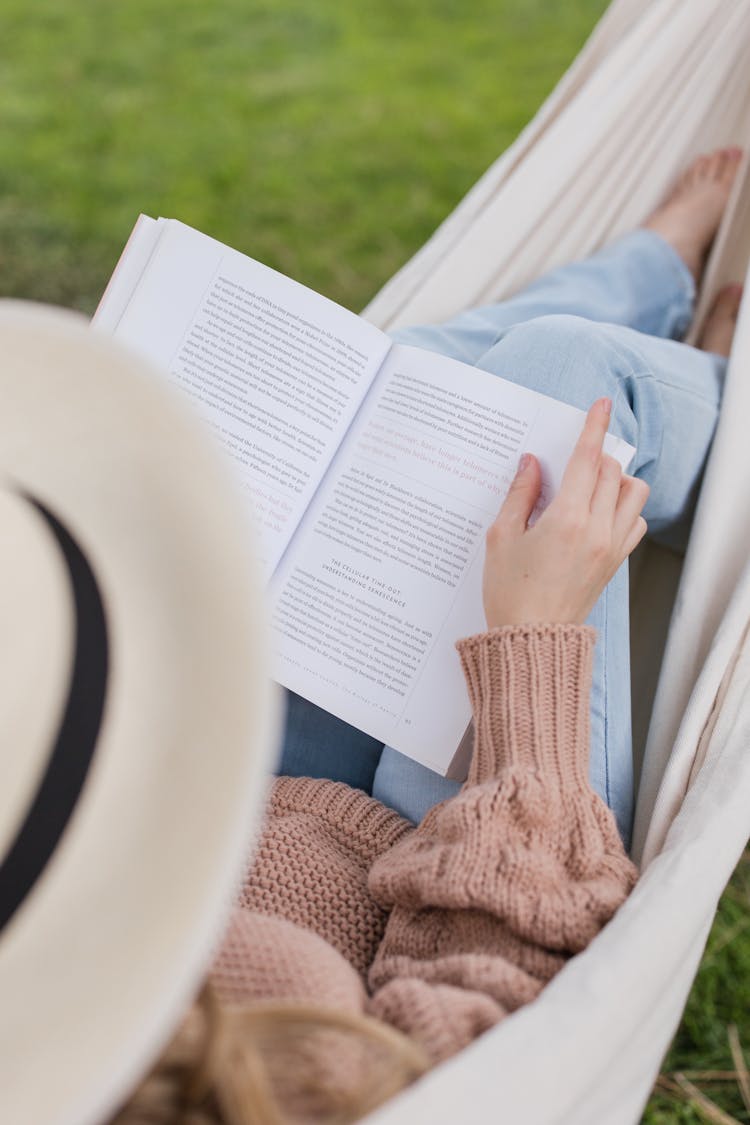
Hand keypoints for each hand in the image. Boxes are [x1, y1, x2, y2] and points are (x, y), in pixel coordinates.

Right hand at [482, 398, 648, 627]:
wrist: (532, 639)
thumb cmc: (510, 593)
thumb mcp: (501, 538)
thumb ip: (519, 494)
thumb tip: (531, 463)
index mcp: (568, 519)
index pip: (588, 459)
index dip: (593, 427)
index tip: (600, 404)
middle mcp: (598, 530)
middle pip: (613, 471)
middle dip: (595, 457)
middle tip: (570, 462)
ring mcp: (611, 547)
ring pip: (634, 494)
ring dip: (616, 480)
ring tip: (589, 487)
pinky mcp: (615, 563)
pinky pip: (635, 523)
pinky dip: (624, 508)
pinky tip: (598, 514)